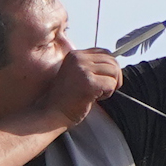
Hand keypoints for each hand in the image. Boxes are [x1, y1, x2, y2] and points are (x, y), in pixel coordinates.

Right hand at [0, 40, 117, 140]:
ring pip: (114, 71)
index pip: (104, 52)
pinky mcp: (88, 83)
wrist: (50, 113)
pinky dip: (108, 93)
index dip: (110, 66)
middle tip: (106, 89)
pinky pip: (111, 84)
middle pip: (112, 60)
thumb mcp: (75, 75)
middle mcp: (78, 59)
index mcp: (74, 55)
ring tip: (97, 94)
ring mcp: (82, 70)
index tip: (105, 79)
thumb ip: (90, 67)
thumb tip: (112, 66)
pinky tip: (95, 98)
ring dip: (111, 85)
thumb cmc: (63, 99)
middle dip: (114, 76)